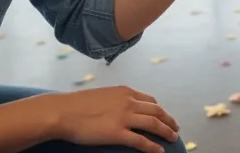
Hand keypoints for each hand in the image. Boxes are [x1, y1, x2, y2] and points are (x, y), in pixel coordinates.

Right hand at [40, 86, 179, 152]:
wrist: (64, 112)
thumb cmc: (78, 105)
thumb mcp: (103, 95)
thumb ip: (115, 100)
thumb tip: (119, 107)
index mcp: (125, 91)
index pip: (150, 100)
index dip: (159, 110)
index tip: (164, 116)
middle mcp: (129, 101)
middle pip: (156, 111)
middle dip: (168, 120)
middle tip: (175, 128)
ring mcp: (124, 117)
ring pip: (153, 124)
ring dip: (166, 131)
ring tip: (173, 138)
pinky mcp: (117, 133)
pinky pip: (141, 141)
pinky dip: (153, 146)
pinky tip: (159, 151)